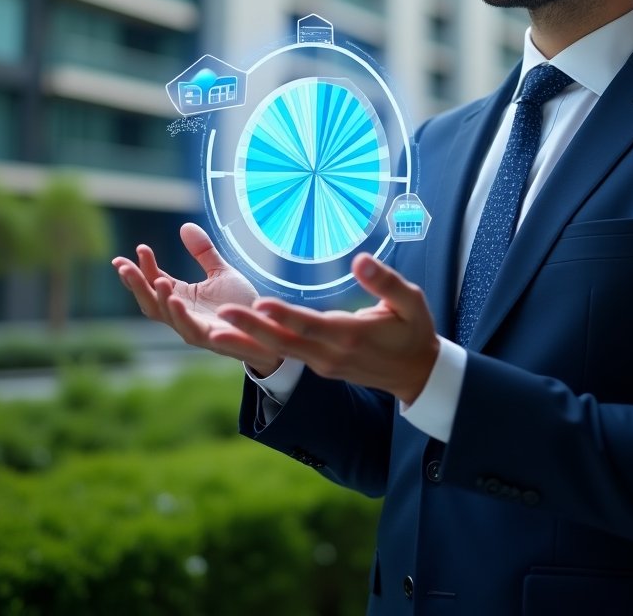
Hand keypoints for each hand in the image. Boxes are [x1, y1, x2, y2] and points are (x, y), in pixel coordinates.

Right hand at [112, 222, 281, 374]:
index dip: (144, 267)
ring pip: (165, 315)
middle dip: (135, 284)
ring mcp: (192, 327)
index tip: (139, 248)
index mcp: (181, 297)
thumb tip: (185, 226)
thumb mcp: (221, 272)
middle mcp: (181, 314)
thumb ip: (203, 252)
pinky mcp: (209, 338)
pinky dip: (179, 315)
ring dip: (157, 298)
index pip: (154, 281)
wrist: (266, 326)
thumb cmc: (240, 303)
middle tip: (123, 266)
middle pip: (150, 300)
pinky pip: (189, 328)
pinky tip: (174, 299)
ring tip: (156, 279)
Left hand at [213, 253, 439, 404]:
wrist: (417, 373)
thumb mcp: (410, 302)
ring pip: (282, 351)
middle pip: (286, 341)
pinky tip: (240, 336)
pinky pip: (288, 354)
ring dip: (249, 340)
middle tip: (220, 314)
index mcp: (352, 336)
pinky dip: (263, 346)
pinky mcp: (321, 365)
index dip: (284, 314)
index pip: (311, 324)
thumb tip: (360, 259)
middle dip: (251, 328)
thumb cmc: (415, 331)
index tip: (258, 302)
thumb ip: (385, 281)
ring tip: (215, 330)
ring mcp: (325, 363)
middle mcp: (332, 354)